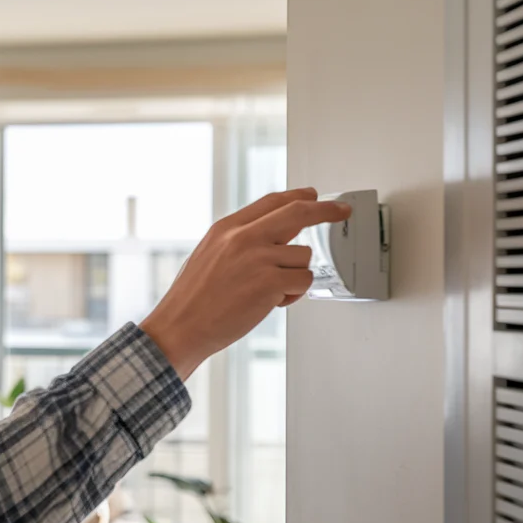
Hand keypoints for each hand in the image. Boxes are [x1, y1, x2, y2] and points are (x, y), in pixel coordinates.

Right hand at [139, 187, 350, 379]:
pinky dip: (292, 295)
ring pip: (303, 256)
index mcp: (227, 228)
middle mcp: (244, 238)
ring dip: (295, 276)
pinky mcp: (270, 283)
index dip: (299, 196)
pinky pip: (303, 282)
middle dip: (326, 210)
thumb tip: (277, 233)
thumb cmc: (193, 299)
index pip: (272, 202)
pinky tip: (269, 303)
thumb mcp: (210, 254)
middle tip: (342, 210)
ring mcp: (258, 259)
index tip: (316, 196)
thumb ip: (241, 240)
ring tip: (269, 291)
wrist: (181, 326)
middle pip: (297, 213)